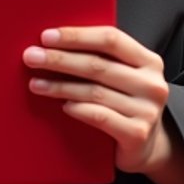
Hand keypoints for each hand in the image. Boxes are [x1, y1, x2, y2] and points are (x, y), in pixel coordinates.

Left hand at [24, 25, 183, 183]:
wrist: (145, 147)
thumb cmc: (124, 103)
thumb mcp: (121, 76)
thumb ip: (100, 58)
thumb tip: (52, 42)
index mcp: (148, 61)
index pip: (110, 39)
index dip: (77, 36)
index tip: (46, 36)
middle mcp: (152, 84)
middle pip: (98, 65)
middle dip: (60, 59)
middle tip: (31, 57)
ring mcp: (147, 110)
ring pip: (94, 91)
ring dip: (60, 86)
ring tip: (35, 83)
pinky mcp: (137, 134)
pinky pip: (99, 117)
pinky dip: (77, 109)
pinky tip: (62, 106)